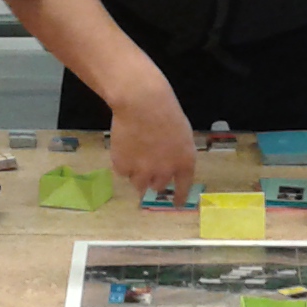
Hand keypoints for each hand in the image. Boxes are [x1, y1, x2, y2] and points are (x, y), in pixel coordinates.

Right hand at [108, 82, 197, 200]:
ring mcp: (143, 171)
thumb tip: (170, 164)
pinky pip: (122, 172)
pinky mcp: (123, 166)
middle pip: (158, 187)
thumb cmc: (165, 110)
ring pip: (138, 183)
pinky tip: (124, 146)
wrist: (142, 103)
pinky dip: (122, 163)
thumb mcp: (181, 133)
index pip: (183, 187)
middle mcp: (165, 172)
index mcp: (184, 162)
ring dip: (137, 173)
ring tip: (134, 154)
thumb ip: (177, 152)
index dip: (179, 196)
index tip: (175, 203)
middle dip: (153, 178)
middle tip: (147, 166)